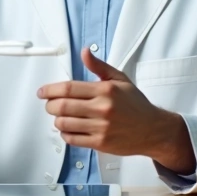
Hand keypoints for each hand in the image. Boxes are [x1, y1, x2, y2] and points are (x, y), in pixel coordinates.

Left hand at [37, 48, 193, 171]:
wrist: (154, 129)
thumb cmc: (137, 105)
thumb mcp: (120, 79)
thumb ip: (99, 66)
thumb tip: (85, 52)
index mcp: (105, 90)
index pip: (68, 88)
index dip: (50, 90)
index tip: (43, 92)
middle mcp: (102, 108)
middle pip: (62, 106)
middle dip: (50, 106)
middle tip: (49, 105)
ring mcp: (101, 127)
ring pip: (64, 124)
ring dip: (57, 120)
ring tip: (60, 117)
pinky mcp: (100, 143)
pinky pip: (73, 139)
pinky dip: (65, 134)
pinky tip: (69, 129)